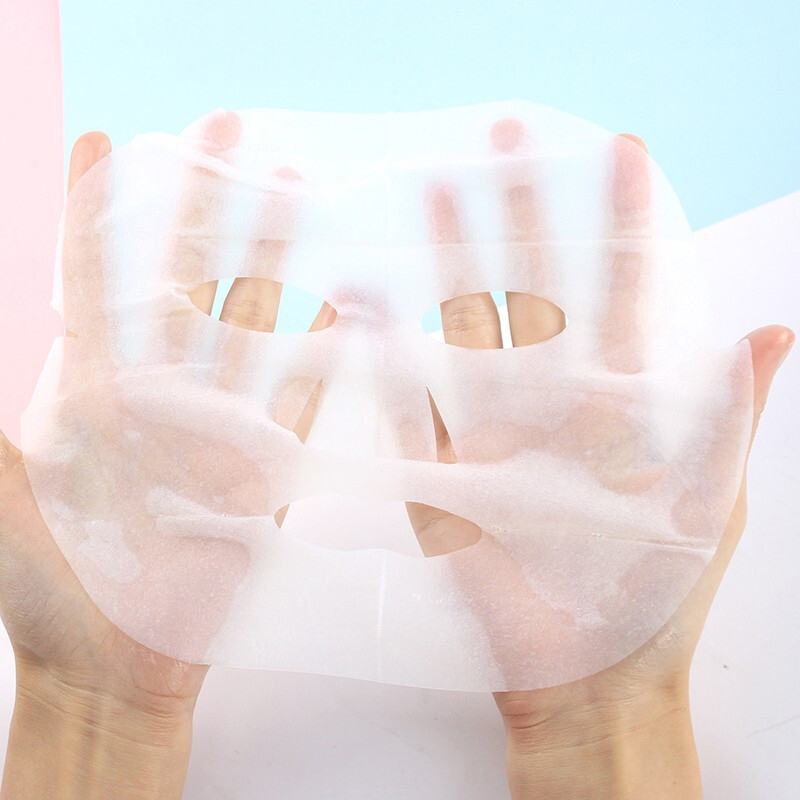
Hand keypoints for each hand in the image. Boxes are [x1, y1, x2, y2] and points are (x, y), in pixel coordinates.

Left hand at [0, 112, 315, 797]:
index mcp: (90, 392)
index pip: (95, 281)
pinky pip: (294, 400)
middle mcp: (158, 394)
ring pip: (247, 324)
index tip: (109, 140)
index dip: (100, 212)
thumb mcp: (5, 508)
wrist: (117, 667)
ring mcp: (213, 425)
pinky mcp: (258, 467)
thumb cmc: (48, 595)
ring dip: (270, 259)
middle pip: (185, 280)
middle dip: (203, 205)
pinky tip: (340, 311)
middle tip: (224, 136)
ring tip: (291, 191)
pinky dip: (317, 357)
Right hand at [403, 121, 793, 797]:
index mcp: (618, 406)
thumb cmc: (659, 599)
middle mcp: (552, 405)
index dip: (622, 226)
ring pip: (470, 331)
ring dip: (453, 266)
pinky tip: (369, 310)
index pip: (620, 293)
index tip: (620, 156)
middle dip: (525, 216)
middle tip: (508, 143)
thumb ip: (729, 420)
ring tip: (436, 195)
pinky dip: (391, 363)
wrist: (588, 680)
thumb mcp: (709, 506)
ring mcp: (494, 435)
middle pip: (535, 291)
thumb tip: (773, 328)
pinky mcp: (448, 477)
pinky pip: (416, 410)